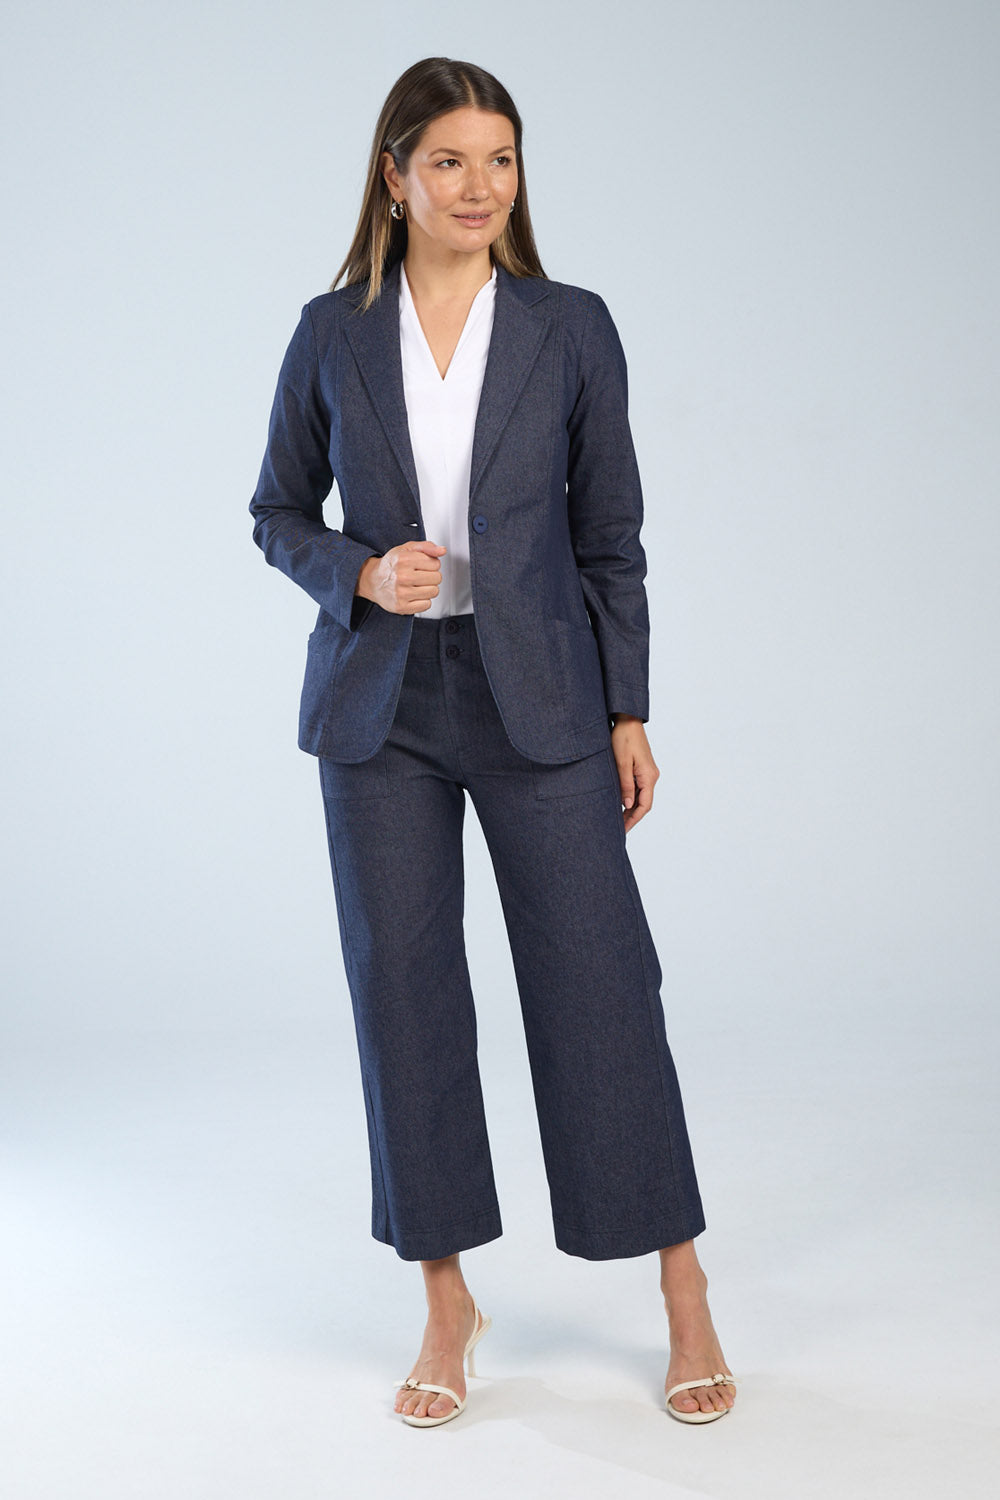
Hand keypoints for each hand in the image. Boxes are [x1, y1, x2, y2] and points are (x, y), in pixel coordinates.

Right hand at [356, 540, 445, 613]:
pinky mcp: (401, 607)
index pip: (436, 564)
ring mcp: (401, 593)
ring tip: (417, 585)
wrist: (372, 581)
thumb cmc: (391, 565)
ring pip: (434, 591)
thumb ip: (426, 547)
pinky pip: (426, 605)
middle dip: (431, 576)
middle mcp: (402, 576)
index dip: (431, 564)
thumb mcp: (407, 548)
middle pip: (437, 578)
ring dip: (428, 588)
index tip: (421, 566)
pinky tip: (414, 595)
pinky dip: (423, 600)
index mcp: (404, 559)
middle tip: (420, 576)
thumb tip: (442, 550)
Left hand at [610, 716, 658, 832]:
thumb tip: (628, 805)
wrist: (628, 721)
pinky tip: (621, 803)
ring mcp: (648, 772)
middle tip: (618, 829)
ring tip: (617, 819)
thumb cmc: (623, 738)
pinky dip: (631, 797)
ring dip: (631, 808)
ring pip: (641, 796)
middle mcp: (652, 776)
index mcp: (648, 776)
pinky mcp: (643, 769)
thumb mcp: (621, 763)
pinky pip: (639, 788)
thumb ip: (626, 785)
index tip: (623, 830)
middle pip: (644, 803)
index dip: (633, 819)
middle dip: (632, 817)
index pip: (644, 805)